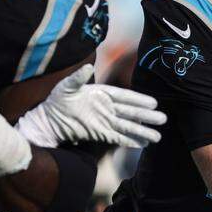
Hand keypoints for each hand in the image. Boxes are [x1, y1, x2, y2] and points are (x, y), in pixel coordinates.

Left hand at [17, 66, 166, 147]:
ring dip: (142, 132)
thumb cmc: (57, 100)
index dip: (139, 100)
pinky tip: (142, 144)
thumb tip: (88, 67)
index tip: (153, 103)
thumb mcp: (66, 87)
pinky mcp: (100, 134)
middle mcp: (107, 108)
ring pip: (127, 127)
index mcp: (103, 94)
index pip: (124, 97)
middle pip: (131, 113)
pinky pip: (118, 138)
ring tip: (157, 137)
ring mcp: (105, 122)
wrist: (49, 120)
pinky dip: (129, 141)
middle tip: (163, 119)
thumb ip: (78, 78)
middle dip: (146, 117)